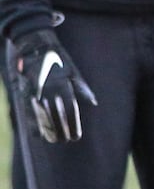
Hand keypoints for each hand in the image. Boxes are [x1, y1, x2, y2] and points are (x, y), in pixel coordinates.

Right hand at [9, 26, 96, 142]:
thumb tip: (93, 103)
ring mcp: (36, 91)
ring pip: (43, 115)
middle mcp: (50, 89)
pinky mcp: (25, 92)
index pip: (71, 109)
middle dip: (62, 130)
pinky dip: (33, 124)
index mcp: (64, 84)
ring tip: (56, 140)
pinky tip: (37, 135)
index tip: (77, 136)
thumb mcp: (73, 72)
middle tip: (67, 141)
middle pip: (57, 115)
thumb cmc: (58, 61)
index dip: (74, 124)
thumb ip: (82, 88)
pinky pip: (30, 112)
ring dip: (49, 129)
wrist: (36, 47)